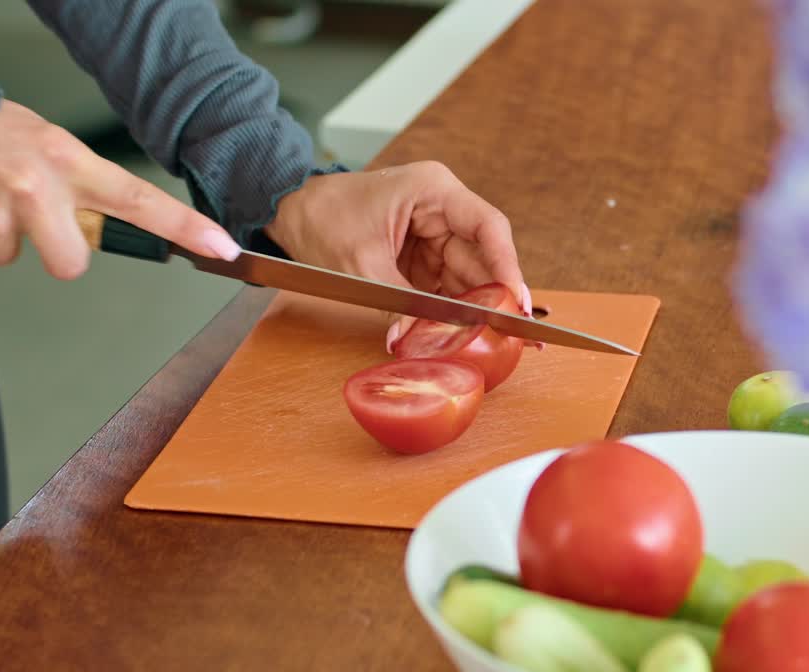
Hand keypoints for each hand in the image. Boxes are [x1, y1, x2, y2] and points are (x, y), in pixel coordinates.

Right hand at [0, 99, 239, 278]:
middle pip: (73, 263)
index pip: (139, 200)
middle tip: (31, 216)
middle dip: (56, 251)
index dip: (185, 228)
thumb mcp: (45, 141)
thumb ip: (77, 182)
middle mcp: (35, 189)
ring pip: (16, 257)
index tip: (222, 247)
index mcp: (65, 160)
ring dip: (2, 235)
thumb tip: (99, 225)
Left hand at [264, 161, 532, 350]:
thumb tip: (413, 340)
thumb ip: (396, 302)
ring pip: (467, 277)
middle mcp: (442, 209)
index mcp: (434, 191)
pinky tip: (458, 335)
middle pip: (483, 258)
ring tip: (487, 342)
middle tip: (511, 337)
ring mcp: (433, 233)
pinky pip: (445, 286)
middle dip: (493, 299)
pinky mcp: (421, 255)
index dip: (508, 268)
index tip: (518, 304)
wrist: (291, 210)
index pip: (489, 229)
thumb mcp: (360, 263)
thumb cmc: (323, 217)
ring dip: (472, 310)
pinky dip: (450, 311)